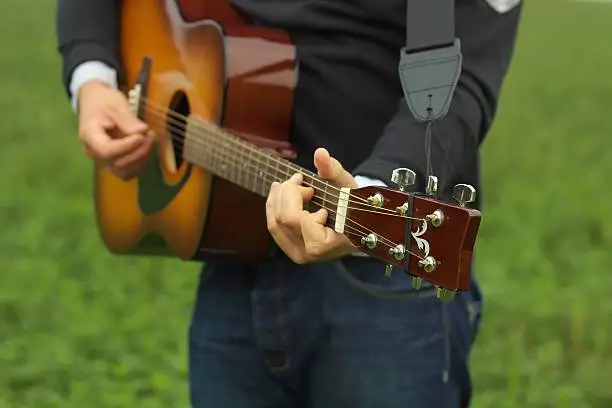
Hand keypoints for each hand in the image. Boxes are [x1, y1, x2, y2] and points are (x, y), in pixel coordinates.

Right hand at [77, 80, 153, 179]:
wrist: (95, 102)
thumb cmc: (103, 101)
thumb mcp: (115, 104)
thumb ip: (127, 119)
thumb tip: (142, 131)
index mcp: (90, 136)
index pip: (107, 150)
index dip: (127, 146)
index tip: (142, 135)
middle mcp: (94, 152)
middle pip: (117, 164)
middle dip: (138, 152)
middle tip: (150, 136)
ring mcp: (103, 159)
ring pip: (123, 172)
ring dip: (141, 160)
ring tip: (150, 141)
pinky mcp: (113, 162)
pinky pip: (127, 172)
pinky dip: (140, 164)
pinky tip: (146, 149)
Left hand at [266, 148, 358, 263]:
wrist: (359, 227)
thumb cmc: (355, 207)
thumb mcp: (347, 186)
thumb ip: (333, 171)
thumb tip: (320, 153)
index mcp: (324, 244)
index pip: (297, 220)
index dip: (298, 197)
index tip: (312, 187)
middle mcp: (308, 254)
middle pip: (282, 219)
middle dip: (288, 193)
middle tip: (300, 180)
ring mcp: (297, 254)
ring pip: (274, 223)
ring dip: (278, 198)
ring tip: (288, 183)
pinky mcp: (290, 249)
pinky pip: (274, 227)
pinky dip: (275, 207)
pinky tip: (282, 194)